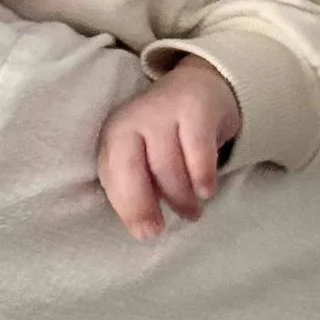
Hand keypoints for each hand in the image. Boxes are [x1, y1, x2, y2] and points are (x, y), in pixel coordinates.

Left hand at [97, 60, 242, 242]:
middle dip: (142, 204)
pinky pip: (197, 152)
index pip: (111, 175)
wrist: (201, 87)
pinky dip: (202, 176)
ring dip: (181, 197)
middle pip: (131, 168)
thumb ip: (137, 188)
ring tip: (192, 211)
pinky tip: (207, 191)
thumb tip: (142, 230)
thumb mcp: (143, 156)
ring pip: (167, 166)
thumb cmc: (167, 134)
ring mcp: (163, 111)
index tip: (143, 233)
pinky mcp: (195, 109)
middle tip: (158, 231)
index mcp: (115, 135)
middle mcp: (133, 119)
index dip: (126, 206)